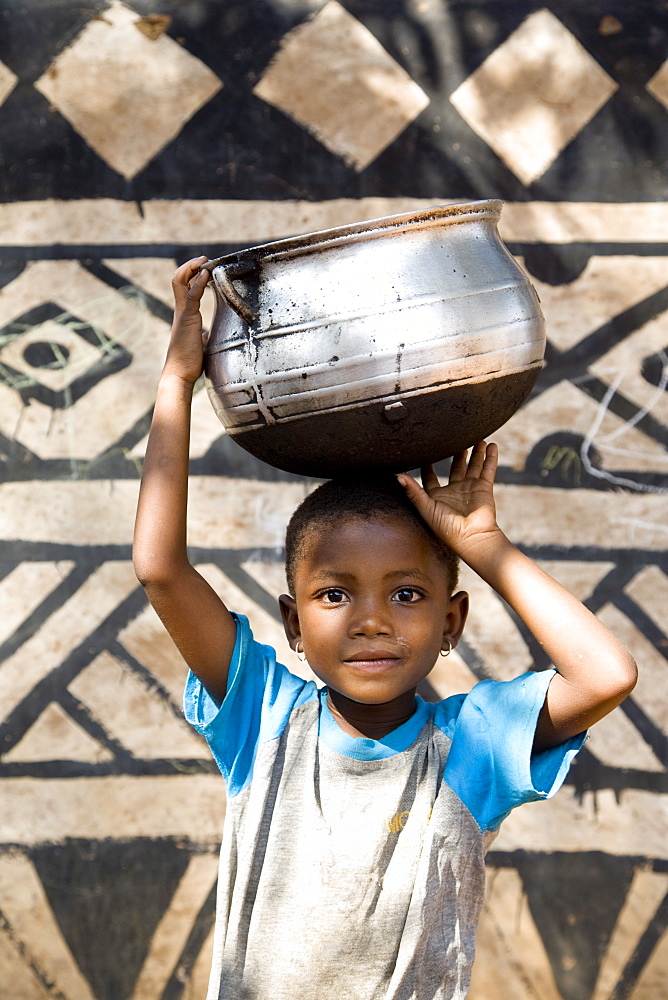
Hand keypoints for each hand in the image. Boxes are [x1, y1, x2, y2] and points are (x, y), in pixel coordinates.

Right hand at [163, 256, 211, 384]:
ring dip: (192, 268)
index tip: (205, 268)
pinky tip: (206, 274)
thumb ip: (201, 336)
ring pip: (181, 283)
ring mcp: (182, 314)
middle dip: (191, 266)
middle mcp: (180, 312)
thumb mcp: (199, 345)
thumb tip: (206, 335)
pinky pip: (191, 296)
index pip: (184, 287)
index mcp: (184, 316)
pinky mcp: (187, 320)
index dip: (193, 275)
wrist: (179, 375)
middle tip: (204, 259)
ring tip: (204, 260)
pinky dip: (198, 283)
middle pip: (179, 280)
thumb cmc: (189, 364)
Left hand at [398, 442, 500, 558]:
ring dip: (475, 453)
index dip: (426, 466)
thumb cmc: (447, 529)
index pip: (430, 477)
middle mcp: (454, 490)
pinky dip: (490, 458)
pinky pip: (488, 470)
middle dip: (456, 454)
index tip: (424, 451)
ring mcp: (470, 489)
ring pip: (473, 466)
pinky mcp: (484, 488)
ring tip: (477, 438)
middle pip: (455, 467)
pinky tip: (492, 446)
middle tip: (455, 439)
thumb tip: (398, 476)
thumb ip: (414, 492)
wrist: (473, 538)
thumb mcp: (427, 509)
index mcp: (437, 496)